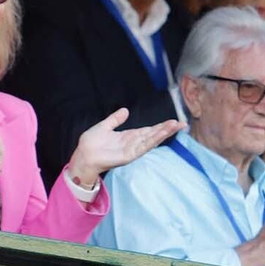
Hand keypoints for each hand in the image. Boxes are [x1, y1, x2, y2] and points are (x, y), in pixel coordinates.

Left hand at [68, 108, 183, 184]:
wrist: (83, 155)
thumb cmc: (91, 143)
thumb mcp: (105, 126)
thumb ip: (115, 119)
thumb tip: (125, 110)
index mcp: (128, 136)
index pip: (148, 130)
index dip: (160, 126)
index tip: (173, 121)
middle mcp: (133, 143)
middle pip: (154, 134)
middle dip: (167, 129)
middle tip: (181, 123)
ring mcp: (132, 149)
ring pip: (151, 140)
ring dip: (164, 133)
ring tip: (176, 126)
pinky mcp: (129, 155)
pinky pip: (143, 147)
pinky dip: (153, 140)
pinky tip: (161, 134)